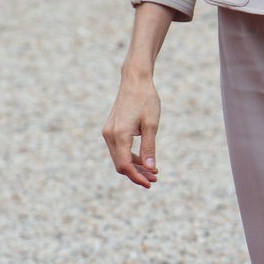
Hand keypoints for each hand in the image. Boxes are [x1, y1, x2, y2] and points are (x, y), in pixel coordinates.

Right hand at [103, 72, 160, 188]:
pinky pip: (119, 149)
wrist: (135, 80)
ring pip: (119, 158)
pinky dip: (131, 157)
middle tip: (155, 179)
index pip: (125, 165)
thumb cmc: (146, 100)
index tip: (151, 183)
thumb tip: (150, 168)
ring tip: (153, 172)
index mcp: (119, 135)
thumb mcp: (151, 125)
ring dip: (135, 167)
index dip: (137, 177)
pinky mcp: (111, 129)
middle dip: (137, 174)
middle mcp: (110, 135)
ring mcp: (108, 132)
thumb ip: (149, 147)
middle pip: (120, 164)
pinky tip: (145, 161)